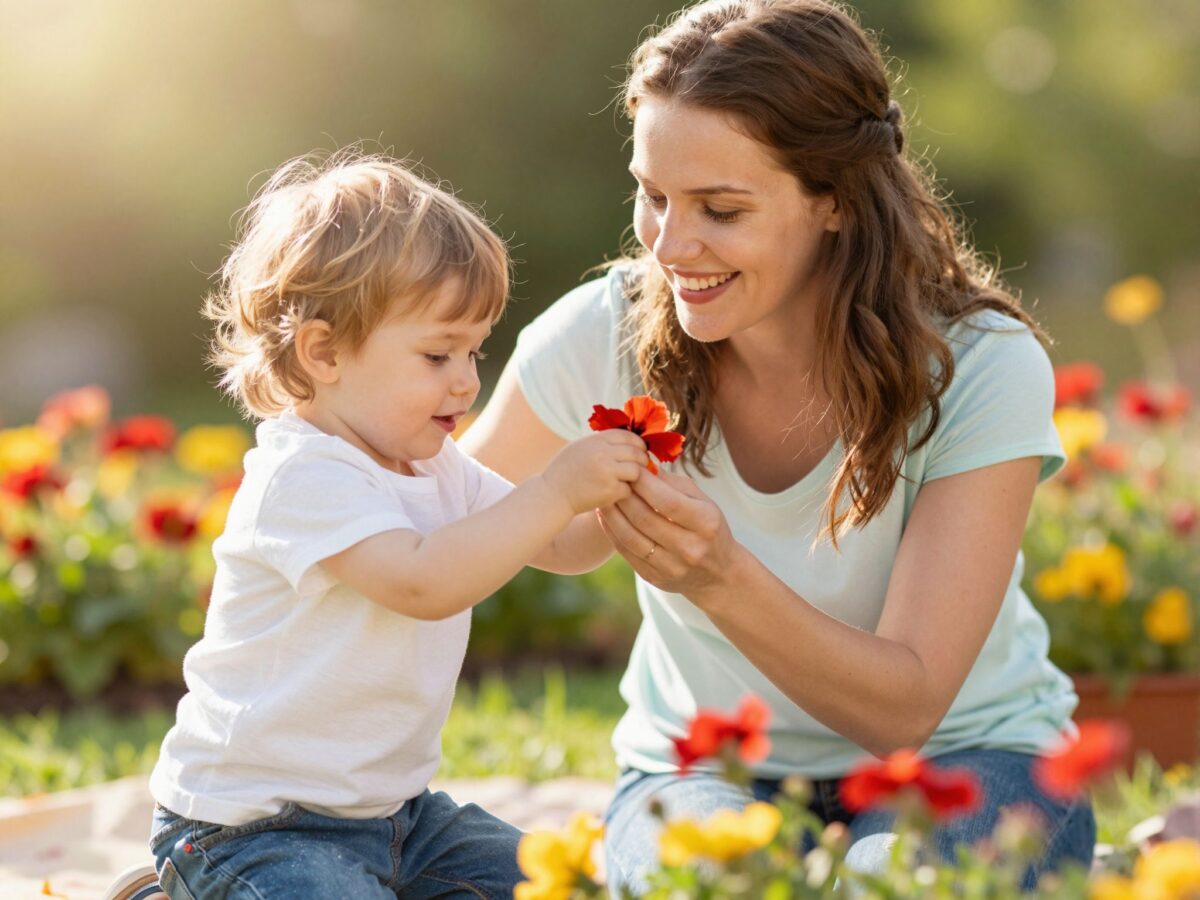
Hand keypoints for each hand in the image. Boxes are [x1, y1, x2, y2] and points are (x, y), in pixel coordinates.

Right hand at [542, 431, 647, 514]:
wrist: (552, 494)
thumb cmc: (565, 470)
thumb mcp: (580, 447)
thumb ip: (602, 442)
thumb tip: (630, 441)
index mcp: (596, 440)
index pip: (628, 436)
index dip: (638, 443)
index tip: (640, 450)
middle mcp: (603, 453)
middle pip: (636, 453)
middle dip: (642, 460)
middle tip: (641, 466)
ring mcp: (607, 472)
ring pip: (636, 471)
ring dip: (635, 477)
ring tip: (627, 480)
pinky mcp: (609, 491)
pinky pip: (628, 489)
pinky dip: (624, 492)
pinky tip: (614, 492)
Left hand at [598, 470, 742, 602]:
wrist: (718, 575)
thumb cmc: (708, 528)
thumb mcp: (703, 503)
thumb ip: (675, 484)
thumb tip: (644, 465)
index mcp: (705, 524)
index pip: (668, 501)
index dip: (644, 483)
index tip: (631, 468)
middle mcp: (689, 548)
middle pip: (645, 518)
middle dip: (624, 496)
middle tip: (612, 479)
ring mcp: (671, 567)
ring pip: (630, 536)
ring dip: (612, 514)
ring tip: (604, 497)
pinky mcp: (654, 578)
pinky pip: (626, 551)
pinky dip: (612, 531)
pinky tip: (606, 516)